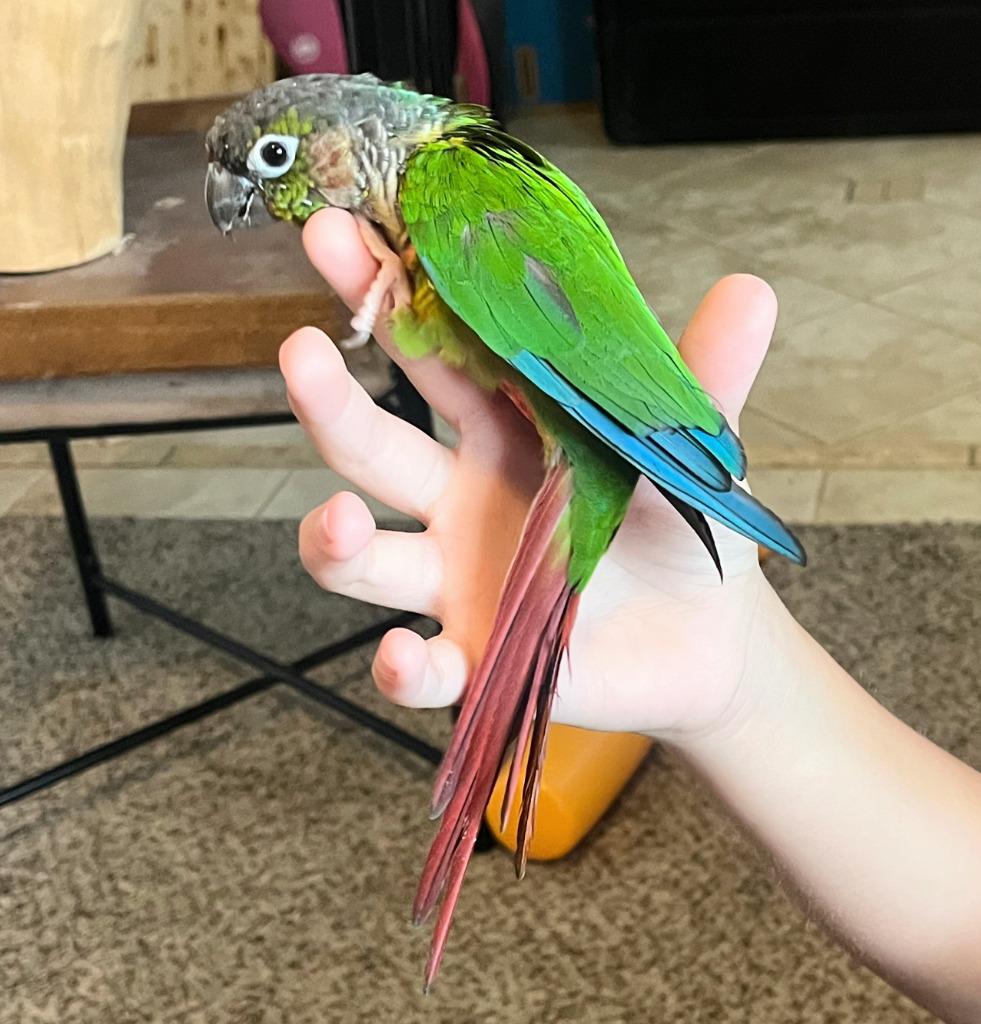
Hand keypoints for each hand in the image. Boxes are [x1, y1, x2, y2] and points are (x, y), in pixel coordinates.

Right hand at [280, 207, 779, 739]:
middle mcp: (457, 502)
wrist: (710, 638)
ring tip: (339, 521)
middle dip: (326, 402)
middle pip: (370, 449)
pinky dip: (404, 667)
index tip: (340, 237)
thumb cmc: (683, 529)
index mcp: (501, 432)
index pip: (427, 360)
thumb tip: (752, 289)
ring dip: (335, 541)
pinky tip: (402, 655)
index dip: (383, 302)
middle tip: (300, 350)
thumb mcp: (690, 450)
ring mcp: (455, 580)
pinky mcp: (476, 657)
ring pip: (364, 559)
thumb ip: (704, 378)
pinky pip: (420, 667)